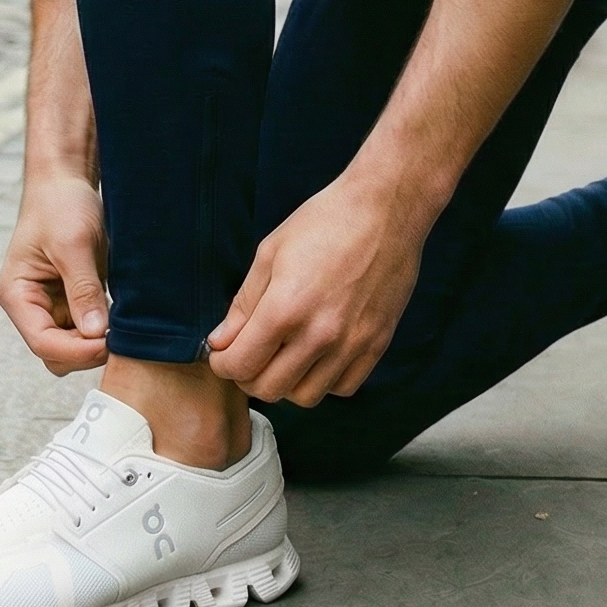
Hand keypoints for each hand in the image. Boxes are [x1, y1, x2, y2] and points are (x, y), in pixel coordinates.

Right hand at [0, 171, 110, 374]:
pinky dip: (103, 329)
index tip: (109, 341)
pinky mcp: (73, 299)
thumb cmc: (61, 204)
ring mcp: (52, 305)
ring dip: (96, 342)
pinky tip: (122, 316)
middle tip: (120, 334)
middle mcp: (31, 306)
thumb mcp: (73, 244)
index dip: (77, 350)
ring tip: (122, 323)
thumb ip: (82, 289)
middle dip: (86, 350)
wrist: (67, 180)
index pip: (42, 342)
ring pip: (73, 346)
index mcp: (17, 295)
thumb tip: (96, 333)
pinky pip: (87, 329)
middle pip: (56, 353)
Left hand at [206, 174, 423, 405]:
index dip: (222, 363)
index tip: (222, 353)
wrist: (386, 210)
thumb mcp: (271, 252)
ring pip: (305, 397)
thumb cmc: (324, 222)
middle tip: (248, 355)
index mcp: (285, 308)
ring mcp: (351, 344)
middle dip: (248, 376)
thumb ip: (244, 303)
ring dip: (286, 383)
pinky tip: (317, 355)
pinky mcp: (376, 344)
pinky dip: (324, 381)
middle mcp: (319, 335)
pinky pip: (343, 387)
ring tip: (283, 355)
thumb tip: (221, 341)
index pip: (240, 365)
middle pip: (269, 389)